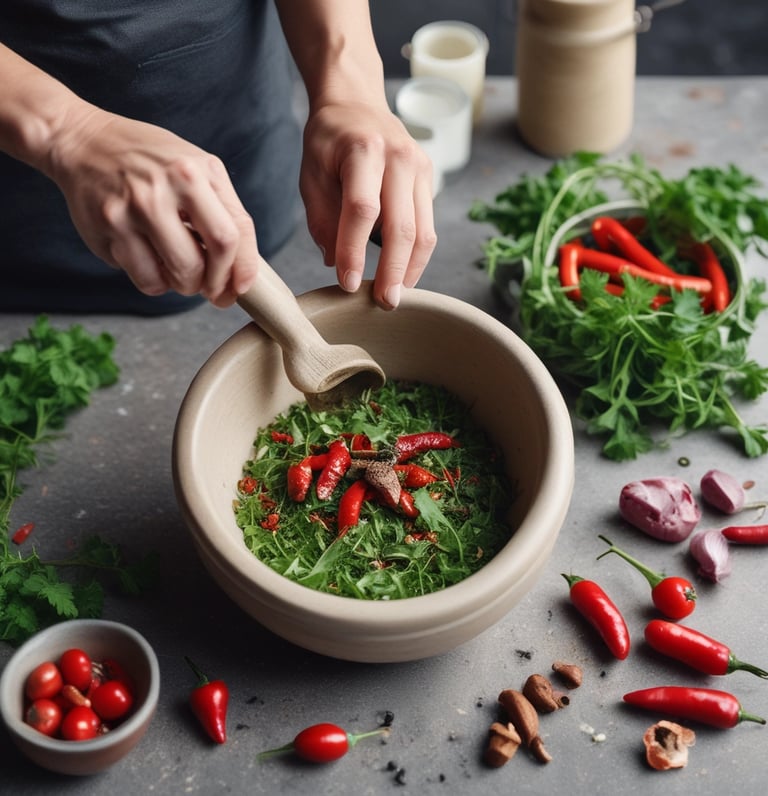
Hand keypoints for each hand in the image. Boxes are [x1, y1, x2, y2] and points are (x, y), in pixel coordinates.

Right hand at [48, 108, 259, 306]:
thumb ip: (220, 208)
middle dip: (217, 283)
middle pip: (214, 256)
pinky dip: (156, 283)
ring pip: (181, 274)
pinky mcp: (111, 227)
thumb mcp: (193, 166)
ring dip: (187, 286)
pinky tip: (151, 263)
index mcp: (198, 170)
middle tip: (211, 289)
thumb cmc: (146, 160)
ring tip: (180, 273)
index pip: (236, 231)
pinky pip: (148, 279)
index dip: (244, 268)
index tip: (242, 287)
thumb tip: (240, 266)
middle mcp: (168, 186)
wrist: (81, 141)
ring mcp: (136, 207)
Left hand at [300, 99, 436, 309]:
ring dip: (411, 269)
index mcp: (364, 150)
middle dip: (393, 270)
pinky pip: (428, 226)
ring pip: (424, 231)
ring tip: (395, 296)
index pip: (362, 210)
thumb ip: (321, 219)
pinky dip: (417, 256)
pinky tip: (403, 274)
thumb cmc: (329, 141)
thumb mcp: (311, 174)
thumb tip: (335, 263)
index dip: (355, 251)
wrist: (357, 102)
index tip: (347, 283)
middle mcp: (399, 157)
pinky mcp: (429, 179)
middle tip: (384, 303)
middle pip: (402, 226)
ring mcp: (420, 167)